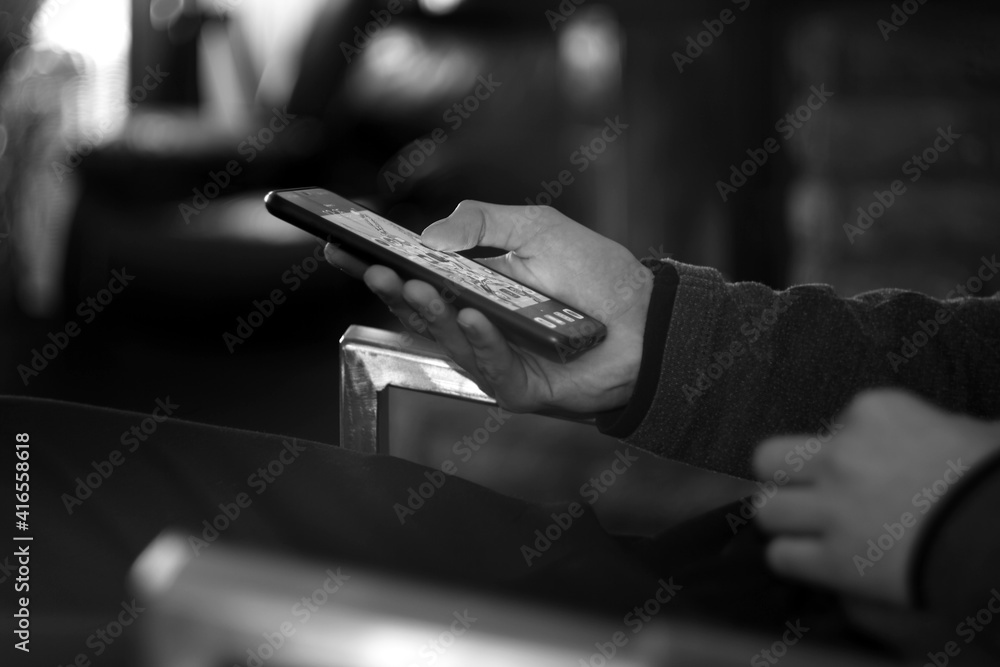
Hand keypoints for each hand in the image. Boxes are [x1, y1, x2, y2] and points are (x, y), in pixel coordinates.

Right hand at [324, 201, 654, 414]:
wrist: (646, 319)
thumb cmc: (592, 274)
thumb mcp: (536, 229)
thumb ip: (483, 222)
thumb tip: (428, 236)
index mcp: (470, 289)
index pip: (412, 277)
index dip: (376, 264)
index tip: (340, 245)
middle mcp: (473, 326)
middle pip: (420, 312)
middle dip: (393, 290)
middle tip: (371, 268)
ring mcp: (493, 359)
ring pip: (448, 340)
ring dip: (431, 313)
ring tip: (414, 285)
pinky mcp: (517, 387)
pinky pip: (490, 366)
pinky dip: (480, 341)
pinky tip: (473, 316)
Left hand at [754, 389, 999, 604]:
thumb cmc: (996, 482)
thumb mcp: (974, 432)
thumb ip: (938, 427)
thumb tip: (943, 433)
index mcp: (874, 412)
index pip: (832, 425)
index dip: (845, 450)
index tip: (871, 470)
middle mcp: (842, 456)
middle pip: (770, 460)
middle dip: (786, 478)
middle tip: (809, 494)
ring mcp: (832, 508)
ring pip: (765, 508)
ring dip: (784, 520)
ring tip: (808, 529)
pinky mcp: (834, 560)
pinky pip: (781, 556)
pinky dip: (794, 561)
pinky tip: (816, 562)